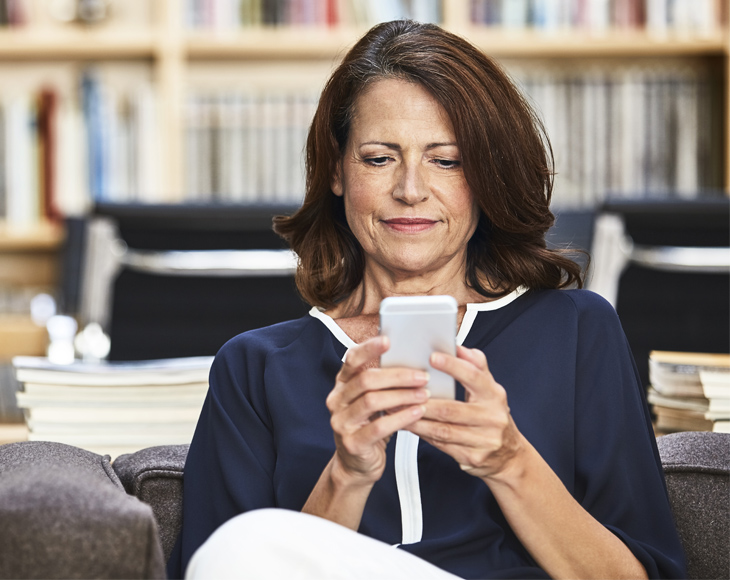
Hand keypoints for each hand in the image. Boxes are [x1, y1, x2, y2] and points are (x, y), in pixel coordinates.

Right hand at [326, 335, 429, 485]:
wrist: (357, 465)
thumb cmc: (370, 428)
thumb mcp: (373, 402)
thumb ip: (383, 383)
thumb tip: (413, 361)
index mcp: (342, 385)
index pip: (351, 359)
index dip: (369, 348)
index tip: (389, 340)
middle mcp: (337, 401)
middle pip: (366, 379)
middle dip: (397, 376)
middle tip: (422, 375)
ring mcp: (341, 422)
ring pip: (372, 401)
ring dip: (402, 395)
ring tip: (424, 394)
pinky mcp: (352, 442)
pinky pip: (379, 426)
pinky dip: (401, 417)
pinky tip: (417, 412)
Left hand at [407, 345, 524, 480]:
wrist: (508, 455)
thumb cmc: (492, 416)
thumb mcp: (490, 389)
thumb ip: (476, 367)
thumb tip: (460, 348)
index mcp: (494, 396)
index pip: (474, 377)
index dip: (453, 367)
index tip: (433, 357)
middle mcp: (492, 418)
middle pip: (452, 409)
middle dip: (424, 401)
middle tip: (403, 391)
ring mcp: (483, 440)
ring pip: (443, 430)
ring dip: (417, 420)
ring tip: (398, 410)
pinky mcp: (472, 457)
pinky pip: (441, 445)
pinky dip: (422, 434)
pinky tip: (409, 425)